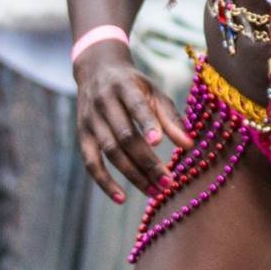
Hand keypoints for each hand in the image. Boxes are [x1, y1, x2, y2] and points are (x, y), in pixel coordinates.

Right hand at [74, 45, 190, 201]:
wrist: (96, 71)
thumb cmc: (133, 85)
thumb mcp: (153, 91)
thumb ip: (170, 117)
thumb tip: (189, 145)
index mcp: (125, 86)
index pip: (136, 107)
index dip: (147, 124)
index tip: (159, 142)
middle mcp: (104, 103)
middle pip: (125, 136)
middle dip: (147, 161)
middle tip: (168, 182)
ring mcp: (90, 120)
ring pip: (110, 152)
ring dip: (132, 175)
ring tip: (155, 192)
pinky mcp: (81, 136)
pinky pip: (91, 163)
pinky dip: (104, 182)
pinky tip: (121, 198)